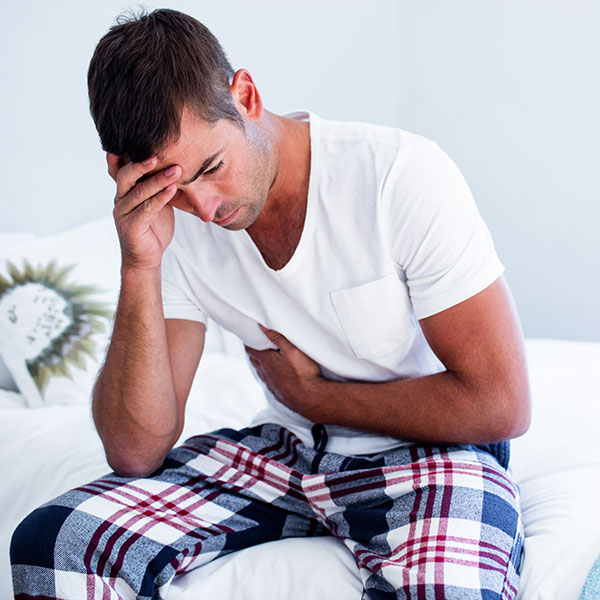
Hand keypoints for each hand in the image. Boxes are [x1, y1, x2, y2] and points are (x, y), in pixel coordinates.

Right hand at [107, 153, 181, 271]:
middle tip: (159, 153)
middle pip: (125, 175)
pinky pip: (146, 209)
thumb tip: (178, 162)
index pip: (120, 167)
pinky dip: (160, 198)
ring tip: (176, 170)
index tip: (140, 137)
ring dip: (158, 179)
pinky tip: (171, 189)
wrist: (147, 257)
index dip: (125, 153)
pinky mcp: (131, 226)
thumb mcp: (157, 201)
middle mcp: (120, 199)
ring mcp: (123, 213)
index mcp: (124, 191)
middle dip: (141, 162)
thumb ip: (159, 185)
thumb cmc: (154, 227)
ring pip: (138, 191)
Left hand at [245, 326, 322, 420]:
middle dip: (253, 349)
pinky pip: (268, 380)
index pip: (250, 348)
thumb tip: (262, 326)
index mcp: (266, 361)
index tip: (250, 333)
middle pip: (253, 359)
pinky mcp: (277, 392)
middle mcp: (265, 373)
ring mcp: (270, 384)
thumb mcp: (293, 350)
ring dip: (259, 362)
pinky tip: (273, 373)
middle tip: (257, 341)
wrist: (311, 399)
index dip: (249, 340)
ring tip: (264, 355)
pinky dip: (267, 373)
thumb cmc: (304, 374)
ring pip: (260, 371)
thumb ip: (277, 337)